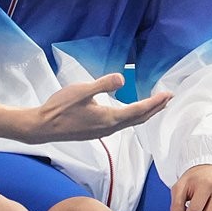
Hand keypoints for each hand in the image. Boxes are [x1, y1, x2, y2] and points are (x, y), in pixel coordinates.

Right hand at [18, 73, 170, 143]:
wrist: (43, 127)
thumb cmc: (60, 107)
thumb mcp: (81, 91)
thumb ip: (103, 84)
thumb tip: (123, 79)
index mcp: (109, 118)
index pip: (139, 109)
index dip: (155, 102)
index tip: (168, 94)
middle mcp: (109, 128)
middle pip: (139, 119)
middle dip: (155, 108)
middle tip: (168, 99)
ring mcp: (102, 132)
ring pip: (130, 123)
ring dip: (144, 113)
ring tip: (154, 105)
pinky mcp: (95, 132)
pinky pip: (121, 124)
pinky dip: (132, 117)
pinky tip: (128, 112)